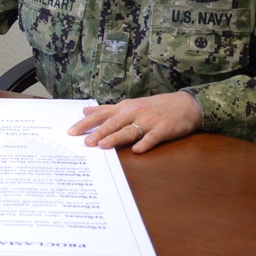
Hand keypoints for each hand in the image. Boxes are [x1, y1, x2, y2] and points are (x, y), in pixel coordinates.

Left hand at [67, 91, 202, 153]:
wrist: (184, 105)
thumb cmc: (154, 107)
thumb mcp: (129, 105)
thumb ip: (107, 109)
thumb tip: (85, 110)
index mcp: (124, 108)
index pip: (101, 114)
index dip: (86, 123)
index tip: (71, 131)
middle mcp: (134, 112)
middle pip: (113, 123)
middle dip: (98, 132)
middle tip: (85, 142)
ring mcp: (149, 121)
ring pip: (130, 130)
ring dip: (116, 137)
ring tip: (103, 144)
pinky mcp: (163, 130)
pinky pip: (153, 137)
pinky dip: (145, 143)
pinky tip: (137, 150)